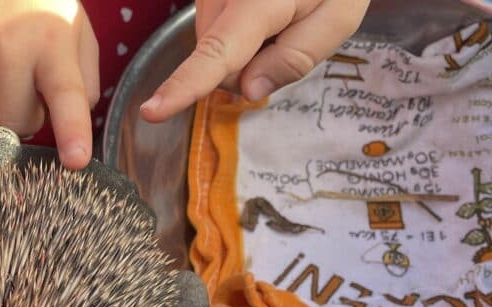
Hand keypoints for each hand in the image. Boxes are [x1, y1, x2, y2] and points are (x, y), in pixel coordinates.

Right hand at [0, 0, 98, 169]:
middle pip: (14, 123)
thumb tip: (69, 128)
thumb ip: (81, 83)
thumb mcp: (77, 35)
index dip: (72, 132)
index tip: (75, 161)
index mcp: (53, 41)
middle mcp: (10, 45)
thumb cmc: (40, 11)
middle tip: (25, 87)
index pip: (66, 95)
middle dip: (22, 116)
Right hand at [141, 0, 368, 121]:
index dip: (185, 85)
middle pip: (220, 63)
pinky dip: (241, 37)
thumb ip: (297, 57)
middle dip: (252, 67)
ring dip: (248, 51)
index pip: (216, 52)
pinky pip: (216, 35)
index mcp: (258, 1)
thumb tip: (250, 90)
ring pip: (215, 51)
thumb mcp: (339, 16)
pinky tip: (265, 17)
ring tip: (280, 22)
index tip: (152, 110)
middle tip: (290, 37)